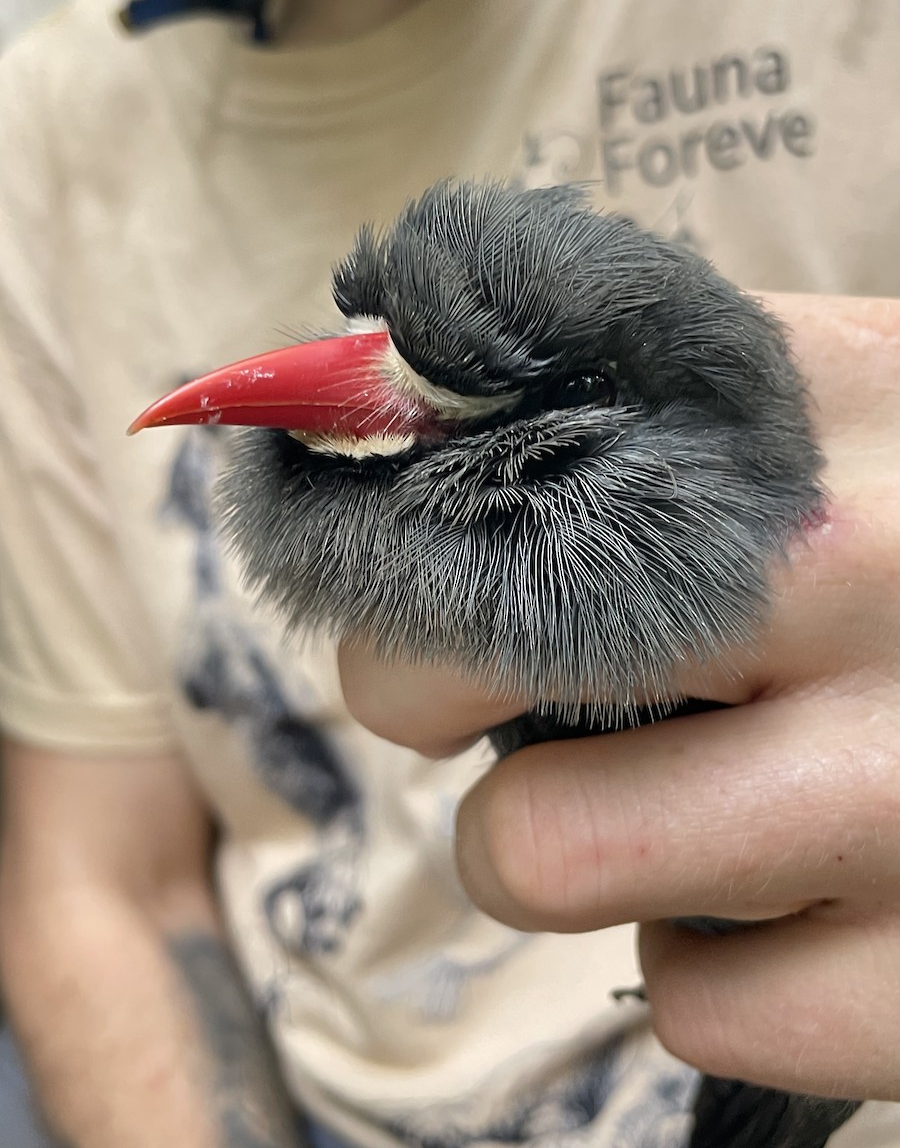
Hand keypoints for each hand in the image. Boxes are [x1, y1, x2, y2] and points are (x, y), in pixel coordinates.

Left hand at [338, 295, 899, 1101]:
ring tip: (679, 795)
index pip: (483, 456)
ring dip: (566, 840)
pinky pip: (693, 1002)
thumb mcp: (824, 426)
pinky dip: (714, 961)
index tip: (403, 574)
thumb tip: (391, 400)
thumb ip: (634, 410)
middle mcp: (859, 571)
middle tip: (516, 696)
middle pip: (454, 654)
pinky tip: (800, 894)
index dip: (396, 539)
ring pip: (536, 852)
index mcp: (805, 406)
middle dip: (429, 694)